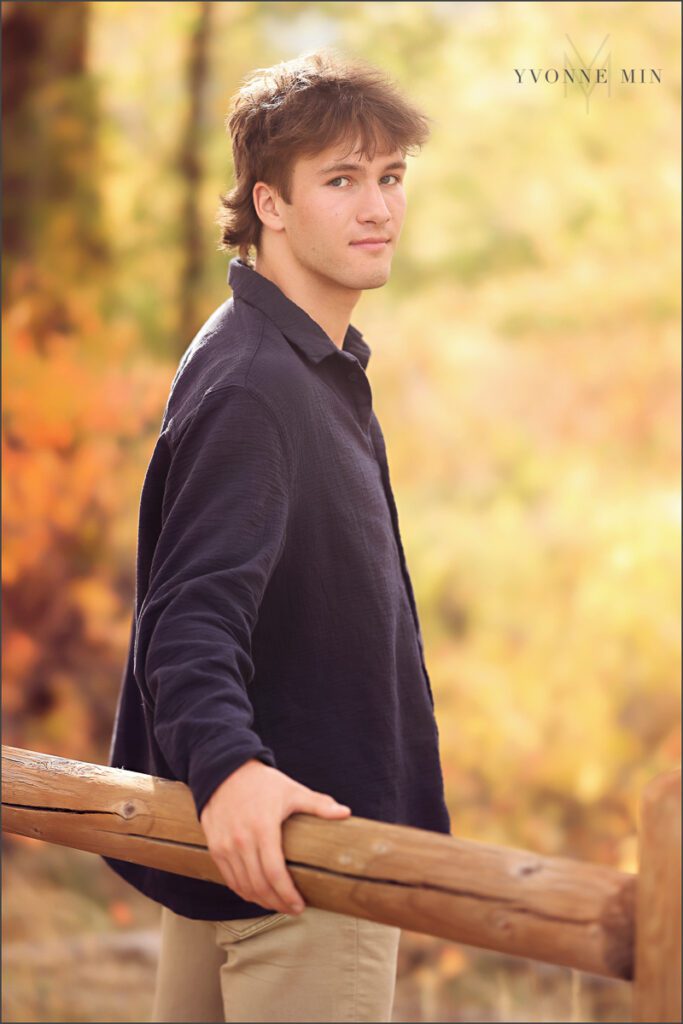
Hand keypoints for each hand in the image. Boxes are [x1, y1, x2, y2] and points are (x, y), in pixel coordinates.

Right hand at [199, 759, 350, 914]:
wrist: (225, 771)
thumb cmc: (262, 783)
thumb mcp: (292, 791)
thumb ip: (318, 804)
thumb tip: (346, 813)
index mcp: (263, 828)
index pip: (275, 873)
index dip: (288, 894)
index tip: (300, 905)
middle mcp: (241, 840)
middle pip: (259, 885)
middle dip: (277, 903)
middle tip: (292, 909)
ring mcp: (225, 846)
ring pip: (243, 886)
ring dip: (261, 901)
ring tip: (278, 905)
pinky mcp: (215, 848)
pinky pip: (229, 879)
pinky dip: (244, 891)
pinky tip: (257, 894)